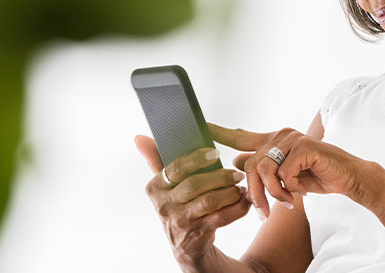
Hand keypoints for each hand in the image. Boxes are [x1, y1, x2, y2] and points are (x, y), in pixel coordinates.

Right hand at [134, 135, 250, 261]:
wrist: (185, 246)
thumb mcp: (164, 186)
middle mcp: (165, 206)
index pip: (175, 168)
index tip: (215, 152)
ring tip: (240, 186)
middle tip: (236, 173)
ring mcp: (181, 221)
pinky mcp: (198, 234)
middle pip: (194, 184)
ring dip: (230, 191)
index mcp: (155, 188)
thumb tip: (140, 137)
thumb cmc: (178, 206)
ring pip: (209, 201)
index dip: (196, 159)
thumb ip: (155, 160)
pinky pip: (221, 217)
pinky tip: (244, 200)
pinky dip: (237, 207)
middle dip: (219, 176)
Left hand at [209, 123, 368, 218]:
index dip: (220, 132)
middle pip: (251, 164)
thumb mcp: (285, 175)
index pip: (241, 136)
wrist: (348, 178)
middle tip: (262, 213)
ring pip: (266, 169)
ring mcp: (293, 139)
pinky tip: (302, 191)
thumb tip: (235, 162)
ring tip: (286, 201)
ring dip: (273, 193)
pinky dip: (291, 188)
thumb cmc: (317, 176)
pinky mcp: (304, 147)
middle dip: (254, 193)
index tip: (202, 126)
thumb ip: (264, 168)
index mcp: (274, 140)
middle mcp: (281, 136)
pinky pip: (284, 173)